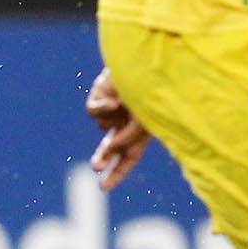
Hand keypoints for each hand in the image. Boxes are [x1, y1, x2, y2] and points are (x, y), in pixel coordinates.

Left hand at [85, 68, 151, 191]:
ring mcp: (113, 106)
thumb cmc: (155, 90)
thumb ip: (128, 139)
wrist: (148, 60)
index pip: (129, 157)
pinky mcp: (100, 93)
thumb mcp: (147, 122)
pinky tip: (115, 100)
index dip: (117, 173)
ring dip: (112, 121)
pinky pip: (92, 112)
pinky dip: (103, 109)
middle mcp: (126, 120)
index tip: (102, 188)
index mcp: (143, 130)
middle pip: (111, 147)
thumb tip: (107, 149)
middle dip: (104, 157)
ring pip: (101, 126)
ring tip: (125, 105)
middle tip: (96, 166)